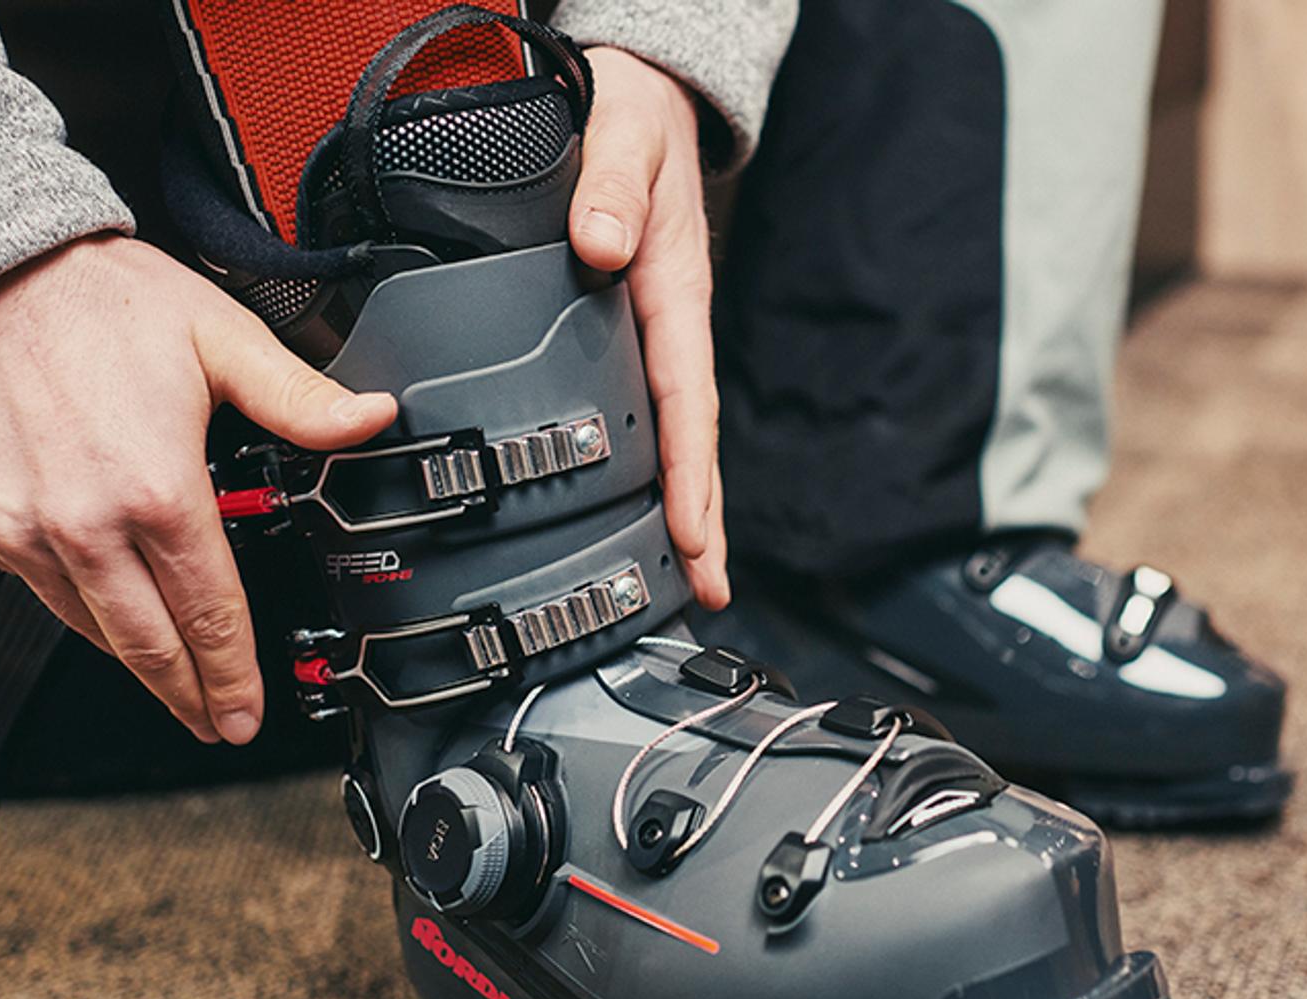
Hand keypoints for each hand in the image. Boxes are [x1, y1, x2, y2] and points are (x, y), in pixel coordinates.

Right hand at [0, 235, 397, 744]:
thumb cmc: (100, 300)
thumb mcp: (222, 341)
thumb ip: (299, 399)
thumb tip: (371, 418)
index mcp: (153, 489)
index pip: (208, 611)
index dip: (232, 672)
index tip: (246, 710)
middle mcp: (79, 522)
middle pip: (147, 644)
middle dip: (190, 694)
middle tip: (216, 722)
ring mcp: (16, 529)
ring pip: (87, 627)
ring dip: (134, 660)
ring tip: (170, 681)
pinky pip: (32, 588)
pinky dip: (73, 604)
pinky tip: (103, 607)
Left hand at [569, 47, 729, 608]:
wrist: (641, 97)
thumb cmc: (631, 116)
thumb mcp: (621, 133)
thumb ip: (607, 183)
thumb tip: (598, 245)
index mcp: (672, 290)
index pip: (686, 400)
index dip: (691, 474)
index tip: (694, 538)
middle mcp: (670, 322)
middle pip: (693, 439)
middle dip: (705, 519)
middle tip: (709, 592)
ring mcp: (655, 332)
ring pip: (673, 432)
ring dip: (683, 504)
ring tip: (686, 577)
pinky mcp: (633, 331)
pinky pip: (648, 407)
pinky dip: (653, 464)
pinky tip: (640, 507)